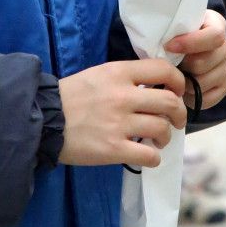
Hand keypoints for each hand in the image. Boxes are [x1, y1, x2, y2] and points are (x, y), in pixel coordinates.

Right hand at [58, 59, 186, 168]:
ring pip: (162, 129)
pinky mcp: (114, 149)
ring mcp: (119, 123)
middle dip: (179, 113)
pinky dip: (154, 157)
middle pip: (170, 102)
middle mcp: (123, 96)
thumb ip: (126, 77)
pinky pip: (149, 155)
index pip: (163, 69)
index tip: (178, 91)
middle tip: (175, 121)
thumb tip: (154, 85)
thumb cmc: (73, 95)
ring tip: (157, 139)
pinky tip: (147, 154)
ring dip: (166, 136)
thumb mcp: (100, 74)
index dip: (178, 81)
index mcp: (119, 73)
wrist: (46, 119)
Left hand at [165, 10, 225, 110]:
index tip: (169, 46)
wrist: (183, 47)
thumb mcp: (176, 23)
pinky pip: (209, 98)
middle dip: (184, 65)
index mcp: (217, 24)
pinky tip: (182, 89)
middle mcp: (225, 47)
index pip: (214, 35)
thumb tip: (163, 43)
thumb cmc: (176, 32)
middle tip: (169, 65)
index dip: (191, 42)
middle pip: (206, 61)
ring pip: (205, 81)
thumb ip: (174, 28)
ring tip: (174, 78)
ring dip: (186, 82)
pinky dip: (192, 96)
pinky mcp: (223, 87)